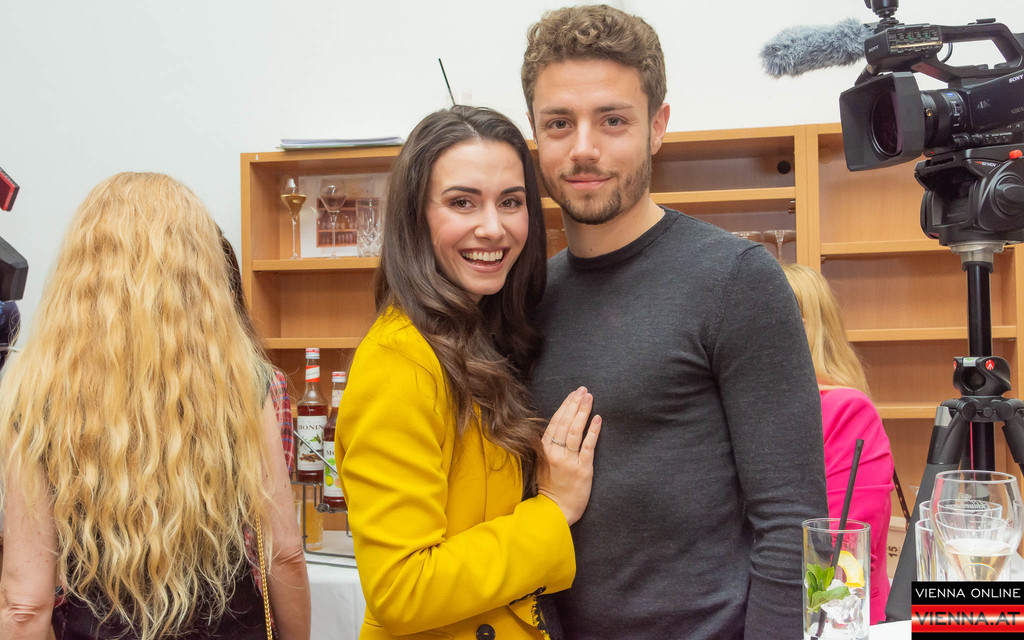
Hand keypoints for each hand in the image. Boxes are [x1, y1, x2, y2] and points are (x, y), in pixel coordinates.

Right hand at [537, 386, 601, 525]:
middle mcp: (555, 453)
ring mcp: (569, 461)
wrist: (556, 510)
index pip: (555, 422)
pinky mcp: (583, 469)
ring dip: (583, 412)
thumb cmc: (550, 486)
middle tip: (583, 390)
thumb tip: (559, 424)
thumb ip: (549, 445)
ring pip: (576, 431)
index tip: (572, 393)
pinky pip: (588, 446)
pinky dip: (593, 431)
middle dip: (575, 404)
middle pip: (566, 423)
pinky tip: (597, 418)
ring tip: (589, 398)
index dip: (565, 406)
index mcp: (544, 450)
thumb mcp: (543, 462)